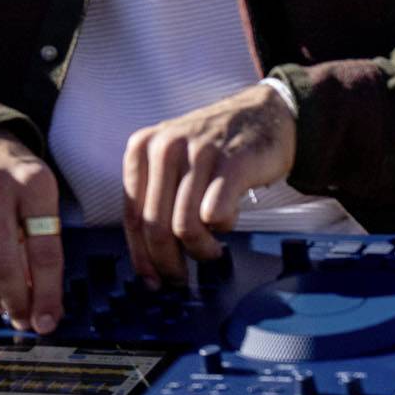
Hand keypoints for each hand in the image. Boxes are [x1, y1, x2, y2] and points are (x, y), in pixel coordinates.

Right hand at [0, 134, 63, 332]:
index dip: (47, 295)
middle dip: (14, 301)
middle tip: (20, 317)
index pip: (44, 252)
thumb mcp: (42, 198)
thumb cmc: (16, 180)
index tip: (47, 322)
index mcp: (33, 183)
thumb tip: (44, 309)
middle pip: (2, 263)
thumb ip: (44, 246)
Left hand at [121, 82, 296, 284]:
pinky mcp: (230, 163)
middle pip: (155, 226)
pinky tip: (227, 223)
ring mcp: (197, 153)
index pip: (132, 215)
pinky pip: (216, 215)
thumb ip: (155, 196)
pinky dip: (222, 229)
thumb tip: (148, 256)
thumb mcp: (172, 159)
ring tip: (211, 250)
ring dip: (200, 250)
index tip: (152, 280)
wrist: (262, 114)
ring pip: (184, 227)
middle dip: (169, 263)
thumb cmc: (214, 147)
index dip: (140, 255)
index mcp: (142, 148)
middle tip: (183, 277)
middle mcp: (164, 147)